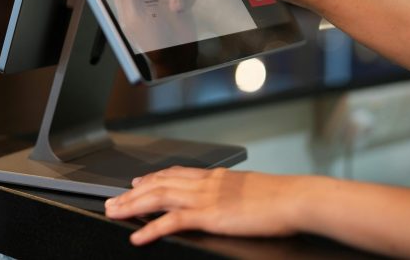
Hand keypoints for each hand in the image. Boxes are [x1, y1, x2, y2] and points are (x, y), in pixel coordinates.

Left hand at [104, 166, 307, 245]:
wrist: (296, 198)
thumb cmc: (282, 198)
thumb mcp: (251, 190)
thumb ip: (235, 193)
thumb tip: (232, 200)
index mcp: (215, 177)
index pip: (175, 173)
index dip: (152, 177)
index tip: (137, 181)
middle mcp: (205, 183)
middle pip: (159, 183)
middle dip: (132, 193)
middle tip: (113, 200)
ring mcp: (205, 198)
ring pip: (158, 197)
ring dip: (132, 206)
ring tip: (115, 213)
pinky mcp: (209, 215)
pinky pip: (172, 221)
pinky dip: (151, 228)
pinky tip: (138, 236)